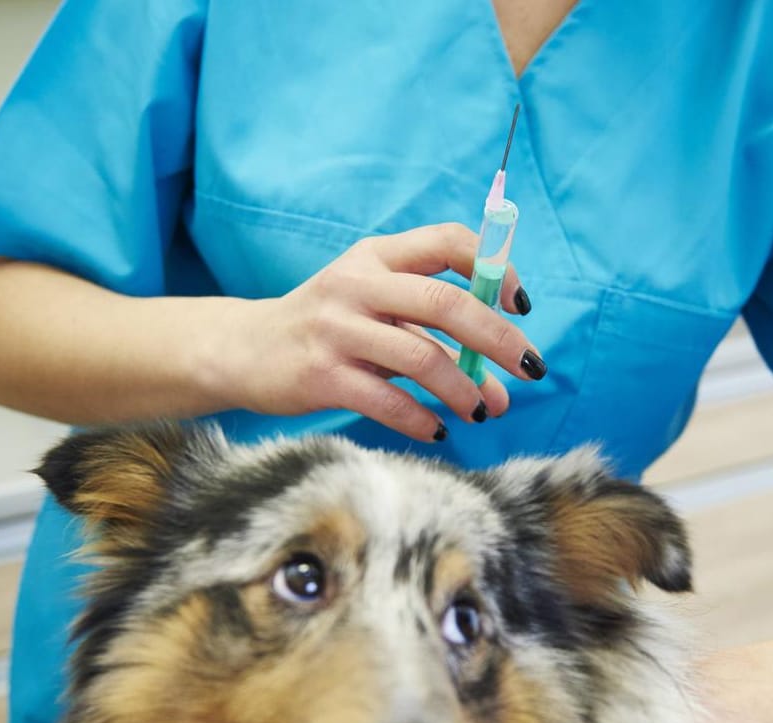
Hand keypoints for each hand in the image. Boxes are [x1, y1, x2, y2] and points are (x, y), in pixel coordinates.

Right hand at [216, 223, 540, 440]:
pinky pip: (385, 400)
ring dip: (464, 388)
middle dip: (498, 339)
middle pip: (444, 303)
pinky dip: (419, 419)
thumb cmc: (328, 330)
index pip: (448, 241)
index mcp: (377, 256)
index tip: (521, 305)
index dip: (494, 269)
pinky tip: (436, 429)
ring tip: (483, 410)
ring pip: (420, 357)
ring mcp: (336, 329)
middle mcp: (357, 284)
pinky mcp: (320, 375)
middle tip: (530, 370)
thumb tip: (501, 385)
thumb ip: (432, 333)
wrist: (242, 351)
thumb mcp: (373, 307)